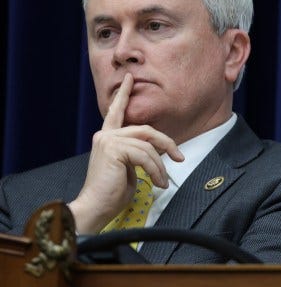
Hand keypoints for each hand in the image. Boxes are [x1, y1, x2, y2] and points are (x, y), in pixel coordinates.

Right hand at [68, 74, 184, 232]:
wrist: (95, 208)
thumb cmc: (111, 193)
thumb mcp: (129, 169)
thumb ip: (137, 154)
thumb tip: (156, 150)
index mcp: (107, 138)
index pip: (117, 112)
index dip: (124, 95)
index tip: (129, 78)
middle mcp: (105, 136)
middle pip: (146, 130)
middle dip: (167, 143)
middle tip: (179, 158)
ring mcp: (108, 141)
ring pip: (149, 146)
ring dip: (160, 167)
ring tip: (162, 182)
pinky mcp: (114, 149)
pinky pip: (145, 156)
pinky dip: (156, 171)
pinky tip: (157, 183)